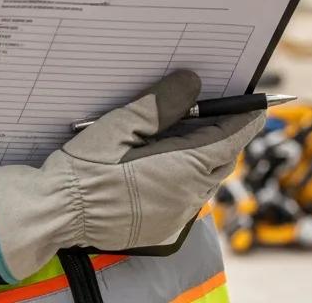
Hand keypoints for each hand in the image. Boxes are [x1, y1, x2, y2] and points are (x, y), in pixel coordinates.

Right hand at [0, 70, 264, 280]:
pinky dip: (187, 176)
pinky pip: (187, 197)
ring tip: (185, 130)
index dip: (247, 118)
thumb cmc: (85, 167)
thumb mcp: (123, 123)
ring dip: (204, 155)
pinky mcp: (160, 229)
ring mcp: (175, 218)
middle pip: (222, 159)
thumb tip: (194, 82)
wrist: (52, 212)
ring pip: (205, 179)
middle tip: (216, 108)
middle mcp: (187, 198)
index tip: (258, 103)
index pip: (232, 139)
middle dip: (225, 134)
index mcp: (185, 170)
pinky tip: (164, 159)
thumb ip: (163, 102)